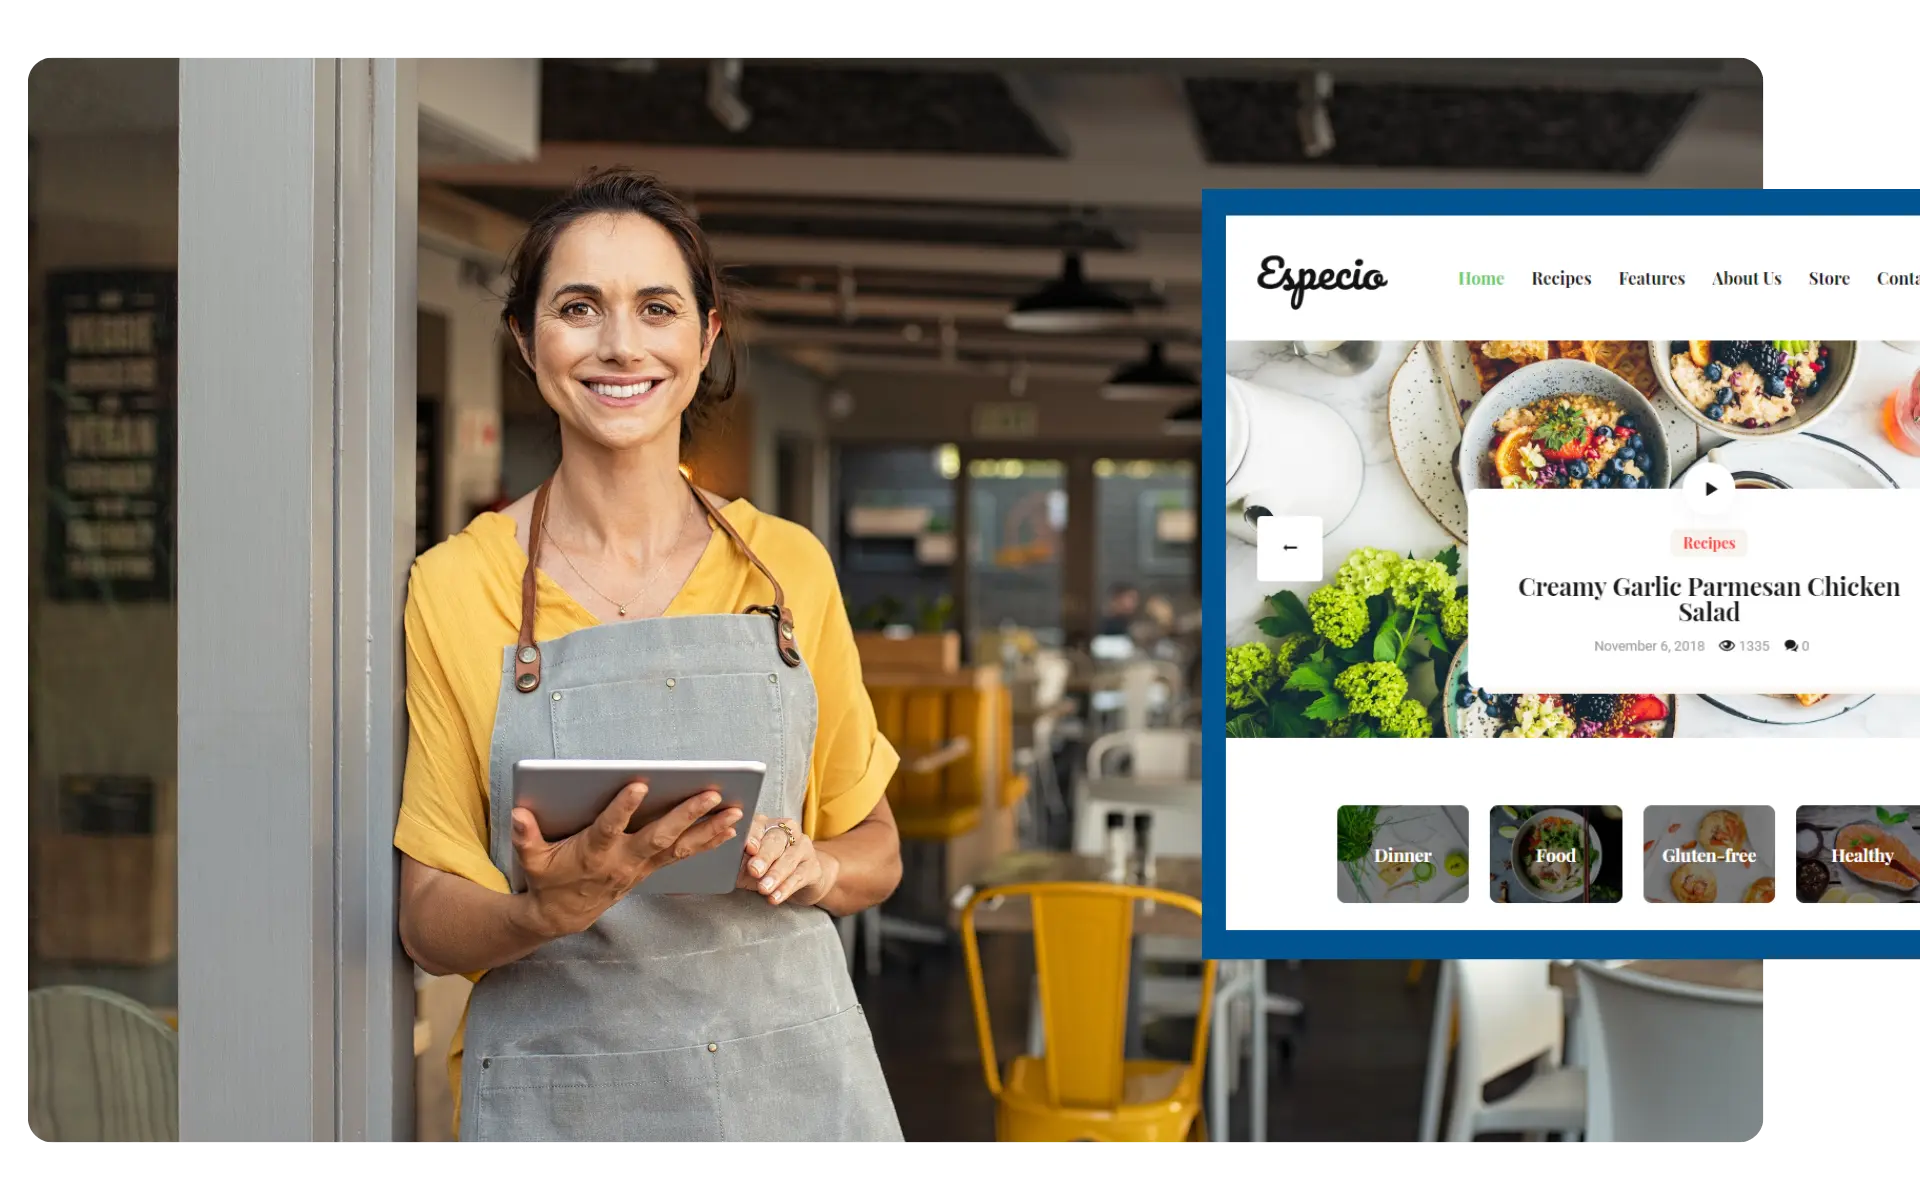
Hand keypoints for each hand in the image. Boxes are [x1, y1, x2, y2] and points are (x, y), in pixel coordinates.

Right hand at [510, 785, 742, 939]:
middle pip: (659, 836)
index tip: (640, 784)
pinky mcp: (650, 869)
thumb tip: (519, 814)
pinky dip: (707, 842)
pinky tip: (730, 829)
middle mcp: (623, 860)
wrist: (563, 916)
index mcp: (593, 853)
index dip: (623, 808)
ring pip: (680, 846)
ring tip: (735, 811)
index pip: (609, 827)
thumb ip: (526, 836)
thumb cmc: (548, 879)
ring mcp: (641, 866)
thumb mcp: (531, 859)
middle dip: (686, 814)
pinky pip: (683, 855)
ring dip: (709, 829)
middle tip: (711, 793)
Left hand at [736, 814, 838, 906]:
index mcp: (767, 825)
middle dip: (764, 856)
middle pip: (776, 840)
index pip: (758, 825)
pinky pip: (799, 876)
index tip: (748, 848)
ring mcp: (803, 847)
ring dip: (775, 875)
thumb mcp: (747, 863)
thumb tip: (720, 865)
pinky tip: (775, 897)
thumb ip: (736, 861)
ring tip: (764, 889)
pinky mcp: (813, 866)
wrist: (799, 879)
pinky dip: (786, 888)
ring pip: (789, 859)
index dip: (753, 836)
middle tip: (754, 870)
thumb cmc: (766, 868)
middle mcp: (787, 831)